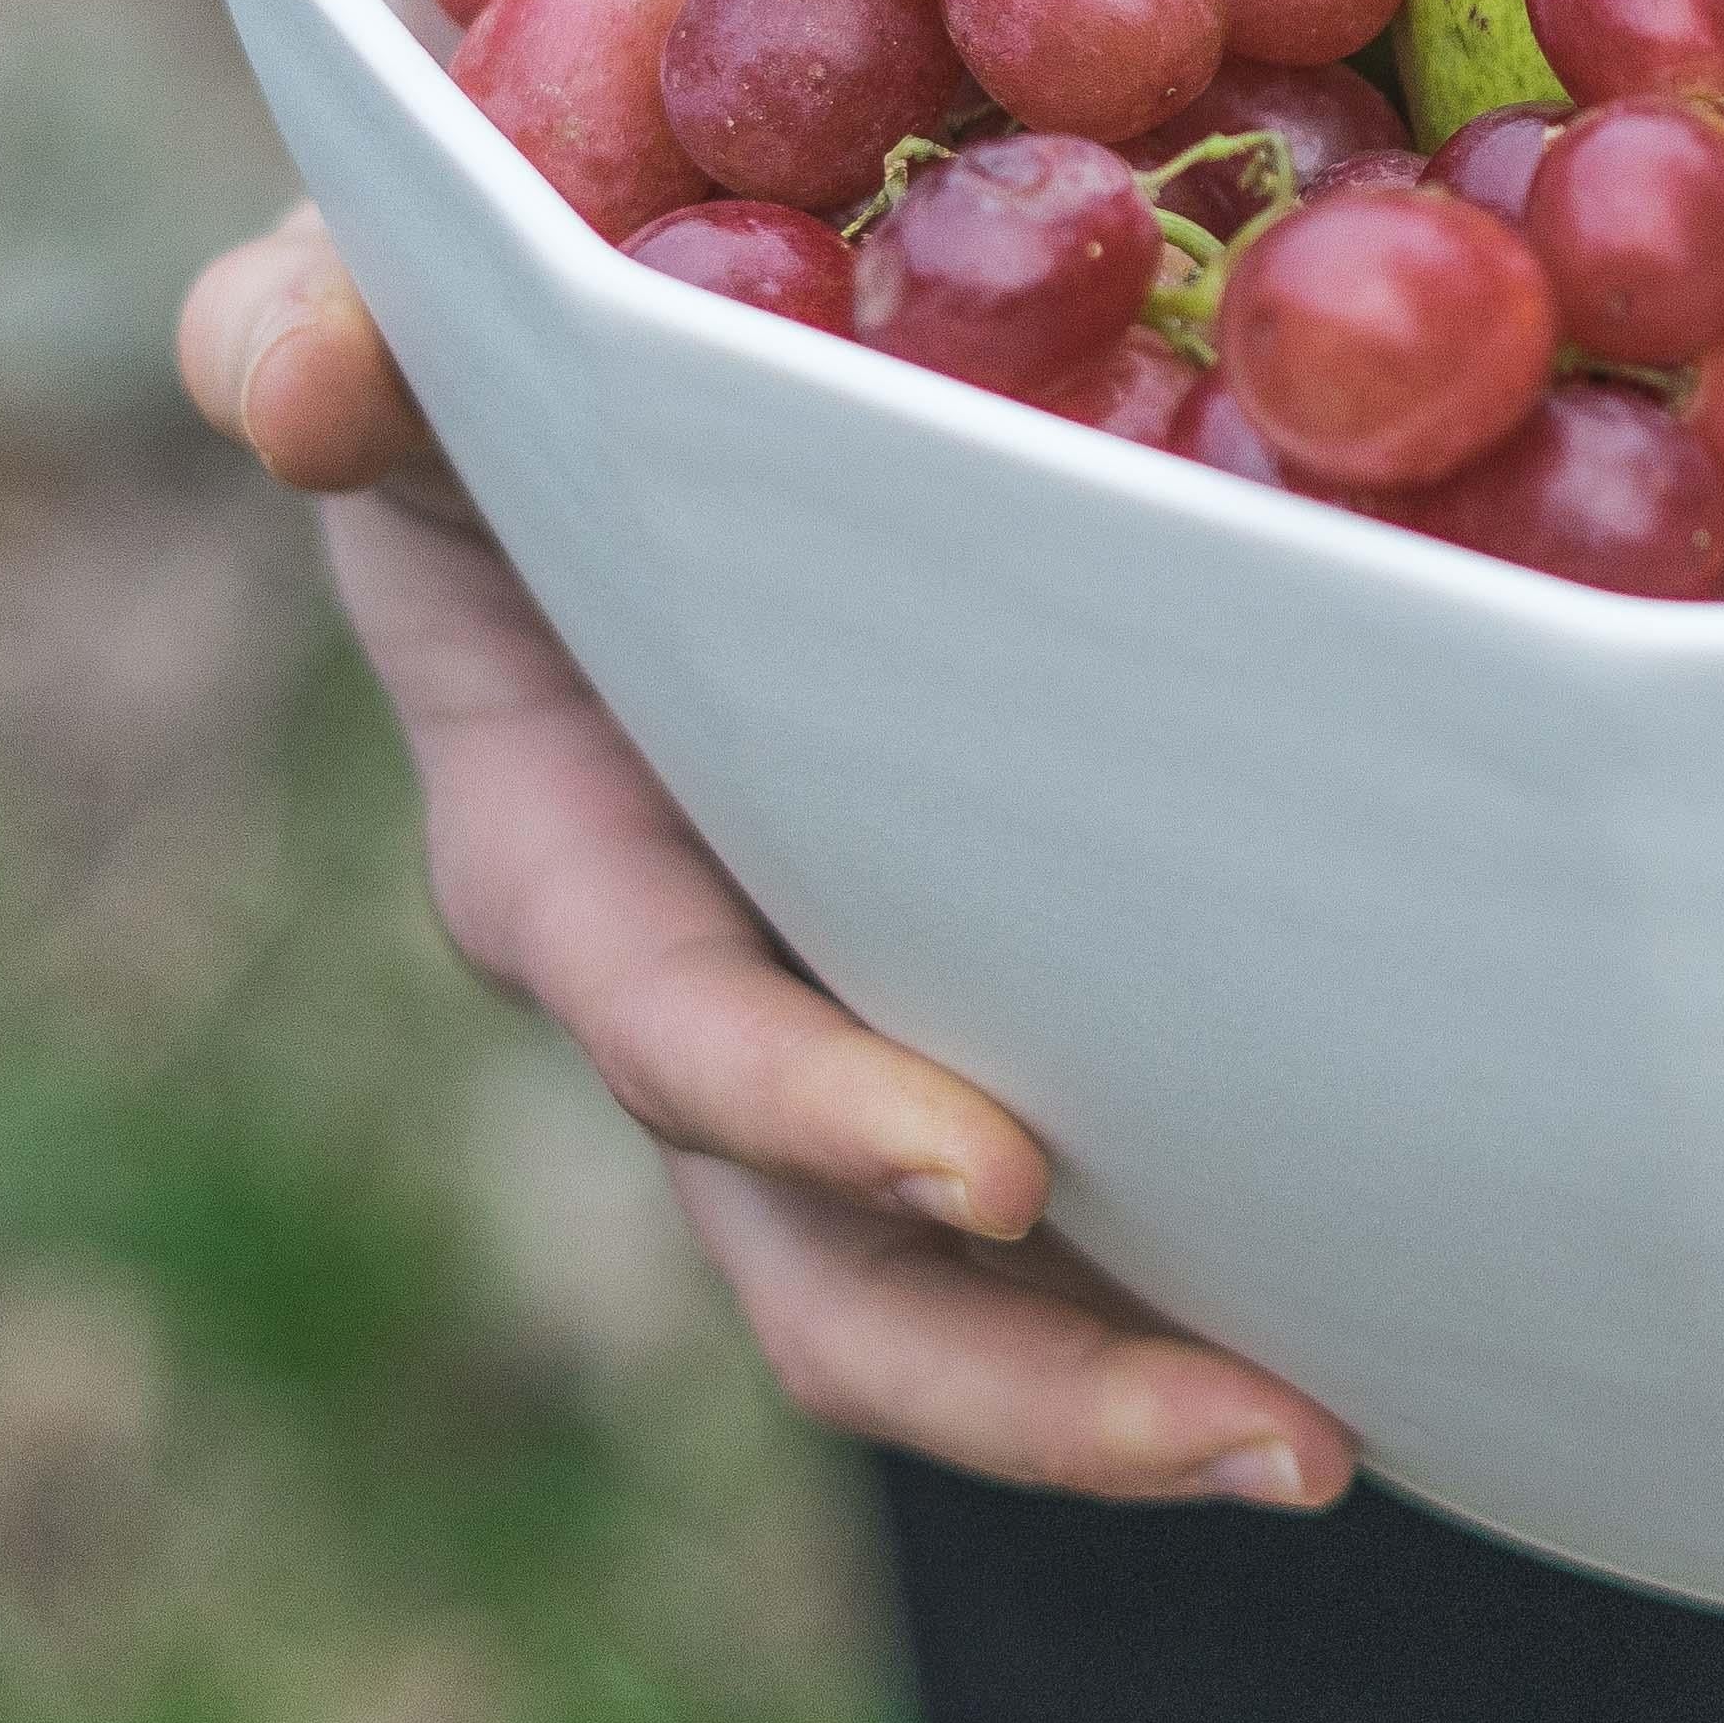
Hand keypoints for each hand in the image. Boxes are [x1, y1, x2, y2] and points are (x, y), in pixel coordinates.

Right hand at [175, 205, 1351, 1506]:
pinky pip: (1105, 1183)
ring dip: (1146, 1389)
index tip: (999, 1175)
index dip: (813, 1112)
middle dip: (1038, 1384)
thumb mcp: (401, 291)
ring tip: (1347, 1431)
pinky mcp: (1004, 993)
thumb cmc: (517, 303)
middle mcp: (711, 984)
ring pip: (972, 1298)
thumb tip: (305, 366)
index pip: (679, 1024)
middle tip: (1282, 1432)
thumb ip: (323, 319)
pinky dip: (1233, 1237)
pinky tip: (1418, 1272)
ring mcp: (856, 1023)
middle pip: (842, 1274)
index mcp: (565, 843)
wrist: (645, 339)